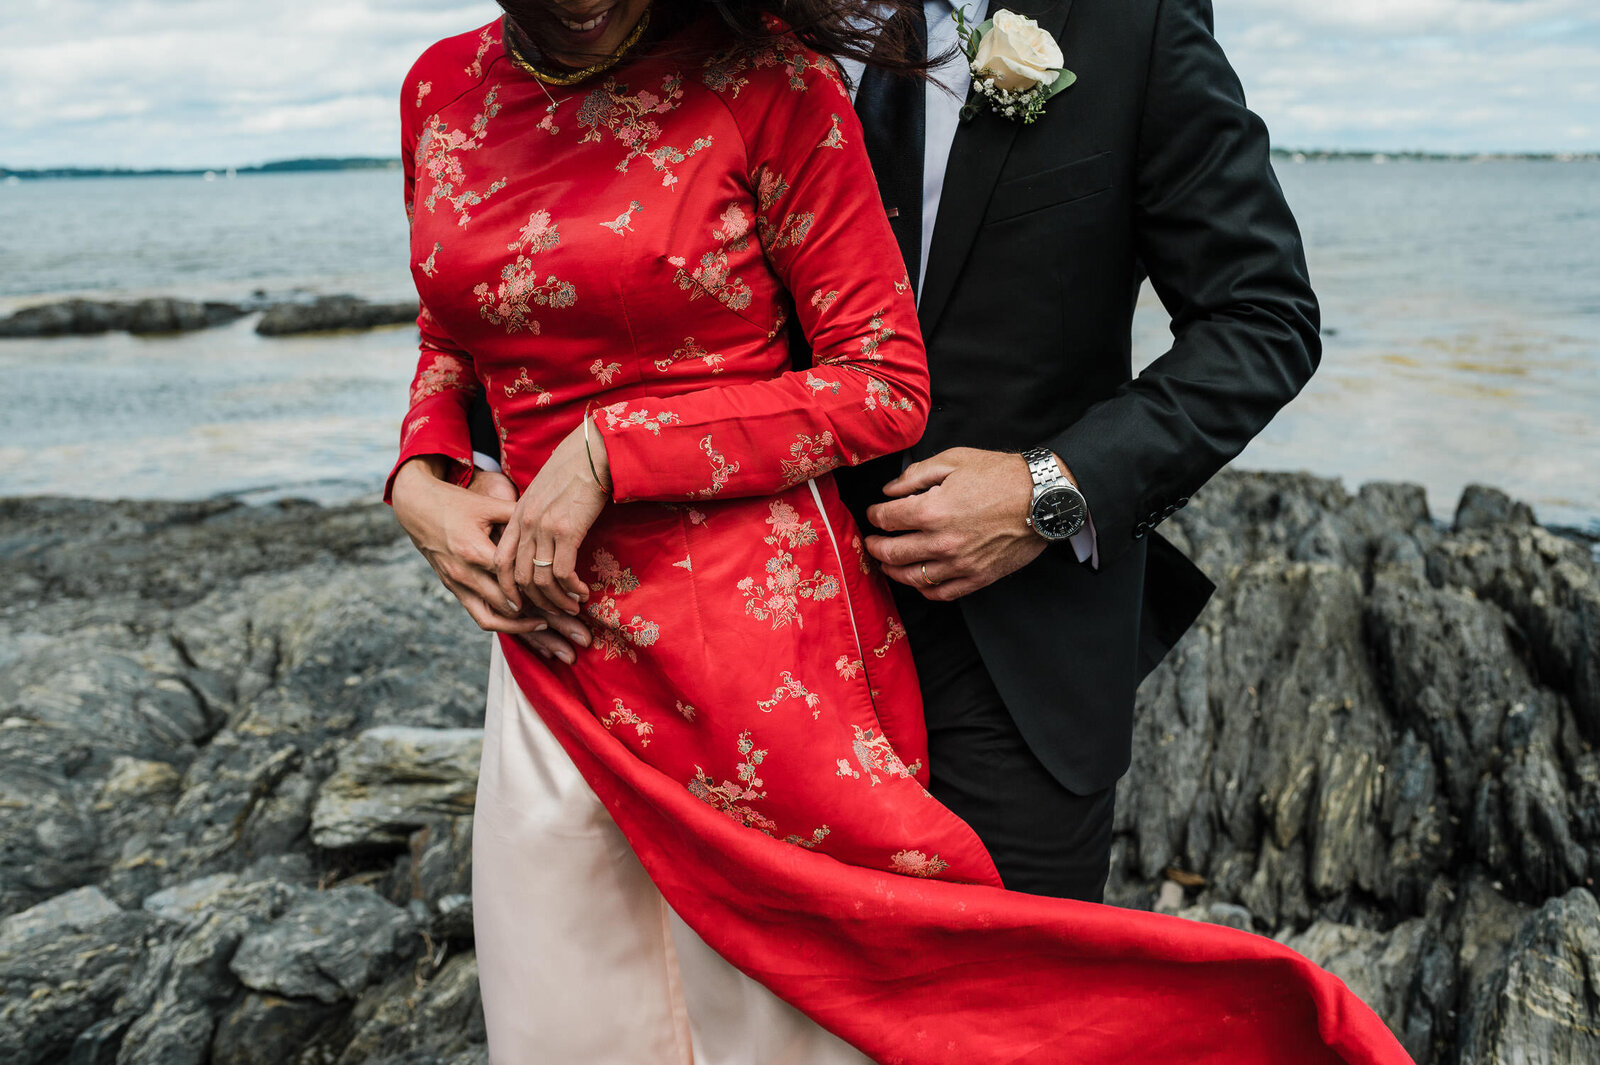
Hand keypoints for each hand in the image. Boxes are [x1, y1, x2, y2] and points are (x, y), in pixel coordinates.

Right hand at [391, 457, 547, 634]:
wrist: (417, 508)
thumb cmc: (457, 503)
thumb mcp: (489, 506)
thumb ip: (520, 517)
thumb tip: (554, 522)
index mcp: (475, 550)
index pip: (512, 578)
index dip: (539, 589)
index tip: (564, 594)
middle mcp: (464, 573)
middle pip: (505, 604)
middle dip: (537, 616)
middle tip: (565, 619)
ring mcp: (457, 585)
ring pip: (490, 619)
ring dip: (519, 627)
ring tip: (546, 627)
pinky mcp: (453, 589)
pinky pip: (478, 615)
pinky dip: (501, 623)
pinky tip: (523, 622)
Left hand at [495, 417, 610, 616]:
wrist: (594, 452)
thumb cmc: (576, 469)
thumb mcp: (545, 492)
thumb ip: (537, 515)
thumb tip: (543, 538)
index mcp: (517, 515)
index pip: (501, 560)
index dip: (507, 588)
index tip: (522, 604)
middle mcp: (525, 524)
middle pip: (518, 577)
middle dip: (535, 603)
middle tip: (554, 613)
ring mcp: (543, 528)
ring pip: (539, 580)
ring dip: (557, 601)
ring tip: (573, 608)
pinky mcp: (566, 531)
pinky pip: (561, 573)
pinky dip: (572, 588)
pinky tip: (583, 592)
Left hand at [863, 447, 1048, 600]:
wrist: (1043, 497)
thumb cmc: (1001, 475)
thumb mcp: (953, 460)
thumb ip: (915, 475)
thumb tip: (889, 491)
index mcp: (932, 510)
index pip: (887, 519)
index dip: (874, 516)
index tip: (874, 513)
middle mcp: (941, 542)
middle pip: (892, 553)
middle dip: (875, 547)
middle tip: (870, 542)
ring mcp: (959, 564)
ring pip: (912, 577)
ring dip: (893, 571)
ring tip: (887, 563)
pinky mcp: (977, 577)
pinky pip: (941, 593)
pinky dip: (924, 589)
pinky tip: (918, 580)